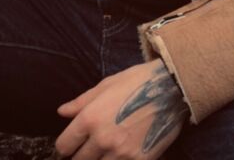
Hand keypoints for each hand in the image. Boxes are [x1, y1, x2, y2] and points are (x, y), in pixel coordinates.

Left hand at [55, 59, 188, 158]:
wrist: (171, 88)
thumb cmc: (137, 81)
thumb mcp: (106, 85)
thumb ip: (81, 102)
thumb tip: (61, 112)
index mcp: (91, 118)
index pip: (64, 145)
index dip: (65, 145)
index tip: (71, 144)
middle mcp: (102, 139)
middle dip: (81, 154)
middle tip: (89, 148)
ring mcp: (121, 153)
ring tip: (106, 149)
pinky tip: (121, 154)